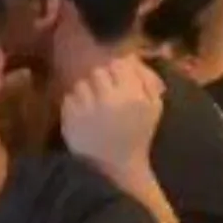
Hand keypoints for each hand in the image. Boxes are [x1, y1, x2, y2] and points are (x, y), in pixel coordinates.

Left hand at [61, 57, 164, 179]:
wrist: (117, 165)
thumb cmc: (137, 134)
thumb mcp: (154, 107)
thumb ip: (146, 80)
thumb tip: (131, 57)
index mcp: (132, 96)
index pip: (118, 65)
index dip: (117, 72)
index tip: (117, 82)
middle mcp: (109, 100)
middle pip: (97, 72)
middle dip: (100, 82)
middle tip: (104, 95)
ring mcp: (87, 110)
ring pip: (81, 84)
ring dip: (86, 93)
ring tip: (92, 107)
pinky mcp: (69, 119)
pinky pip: (68, 99)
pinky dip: (74, 106)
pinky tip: (83, 117)